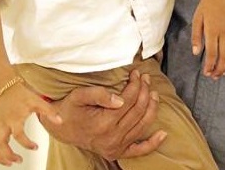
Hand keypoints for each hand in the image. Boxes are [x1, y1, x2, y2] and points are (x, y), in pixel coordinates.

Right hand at [0, 82, 60, 165]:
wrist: (6, 86)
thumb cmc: (21, 94)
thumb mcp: (38, 101)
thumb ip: (49, 111)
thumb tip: (60, 121)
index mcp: (15, 118)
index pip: (19, 135)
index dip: (27, 144)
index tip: (35, 147)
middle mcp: (3, 124)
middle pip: (1, 145)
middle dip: (9, 156)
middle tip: (20, 161)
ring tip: (9, 163)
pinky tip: (4, 154)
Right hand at [39, 69, 164, 159]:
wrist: (61, 128)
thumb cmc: (70, 109)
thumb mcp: (79, 95)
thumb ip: (99, 95)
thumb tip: (120, 99)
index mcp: (103, 123)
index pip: (129, 100)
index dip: (136, 84)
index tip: (136, 72)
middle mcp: (112, 138)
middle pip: (138, 110)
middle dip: (145, 90)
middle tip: (145, 77)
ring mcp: (116, 147)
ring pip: (143, 125)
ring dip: (151, 107)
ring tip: (153, 92)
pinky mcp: (117, 152)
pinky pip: (139, 150)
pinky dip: (153, 143)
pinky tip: (163, 134)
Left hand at [192, 0, 224, 78]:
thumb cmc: (206, 6)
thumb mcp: (196, 20)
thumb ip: (196, 37)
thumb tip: (195, 53)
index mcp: (212, 30)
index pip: (212, 54)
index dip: (210, 66)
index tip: (207, 73)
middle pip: (224, 56)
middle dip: (220, 69)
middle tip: (215, 76)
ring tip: (224, 72)